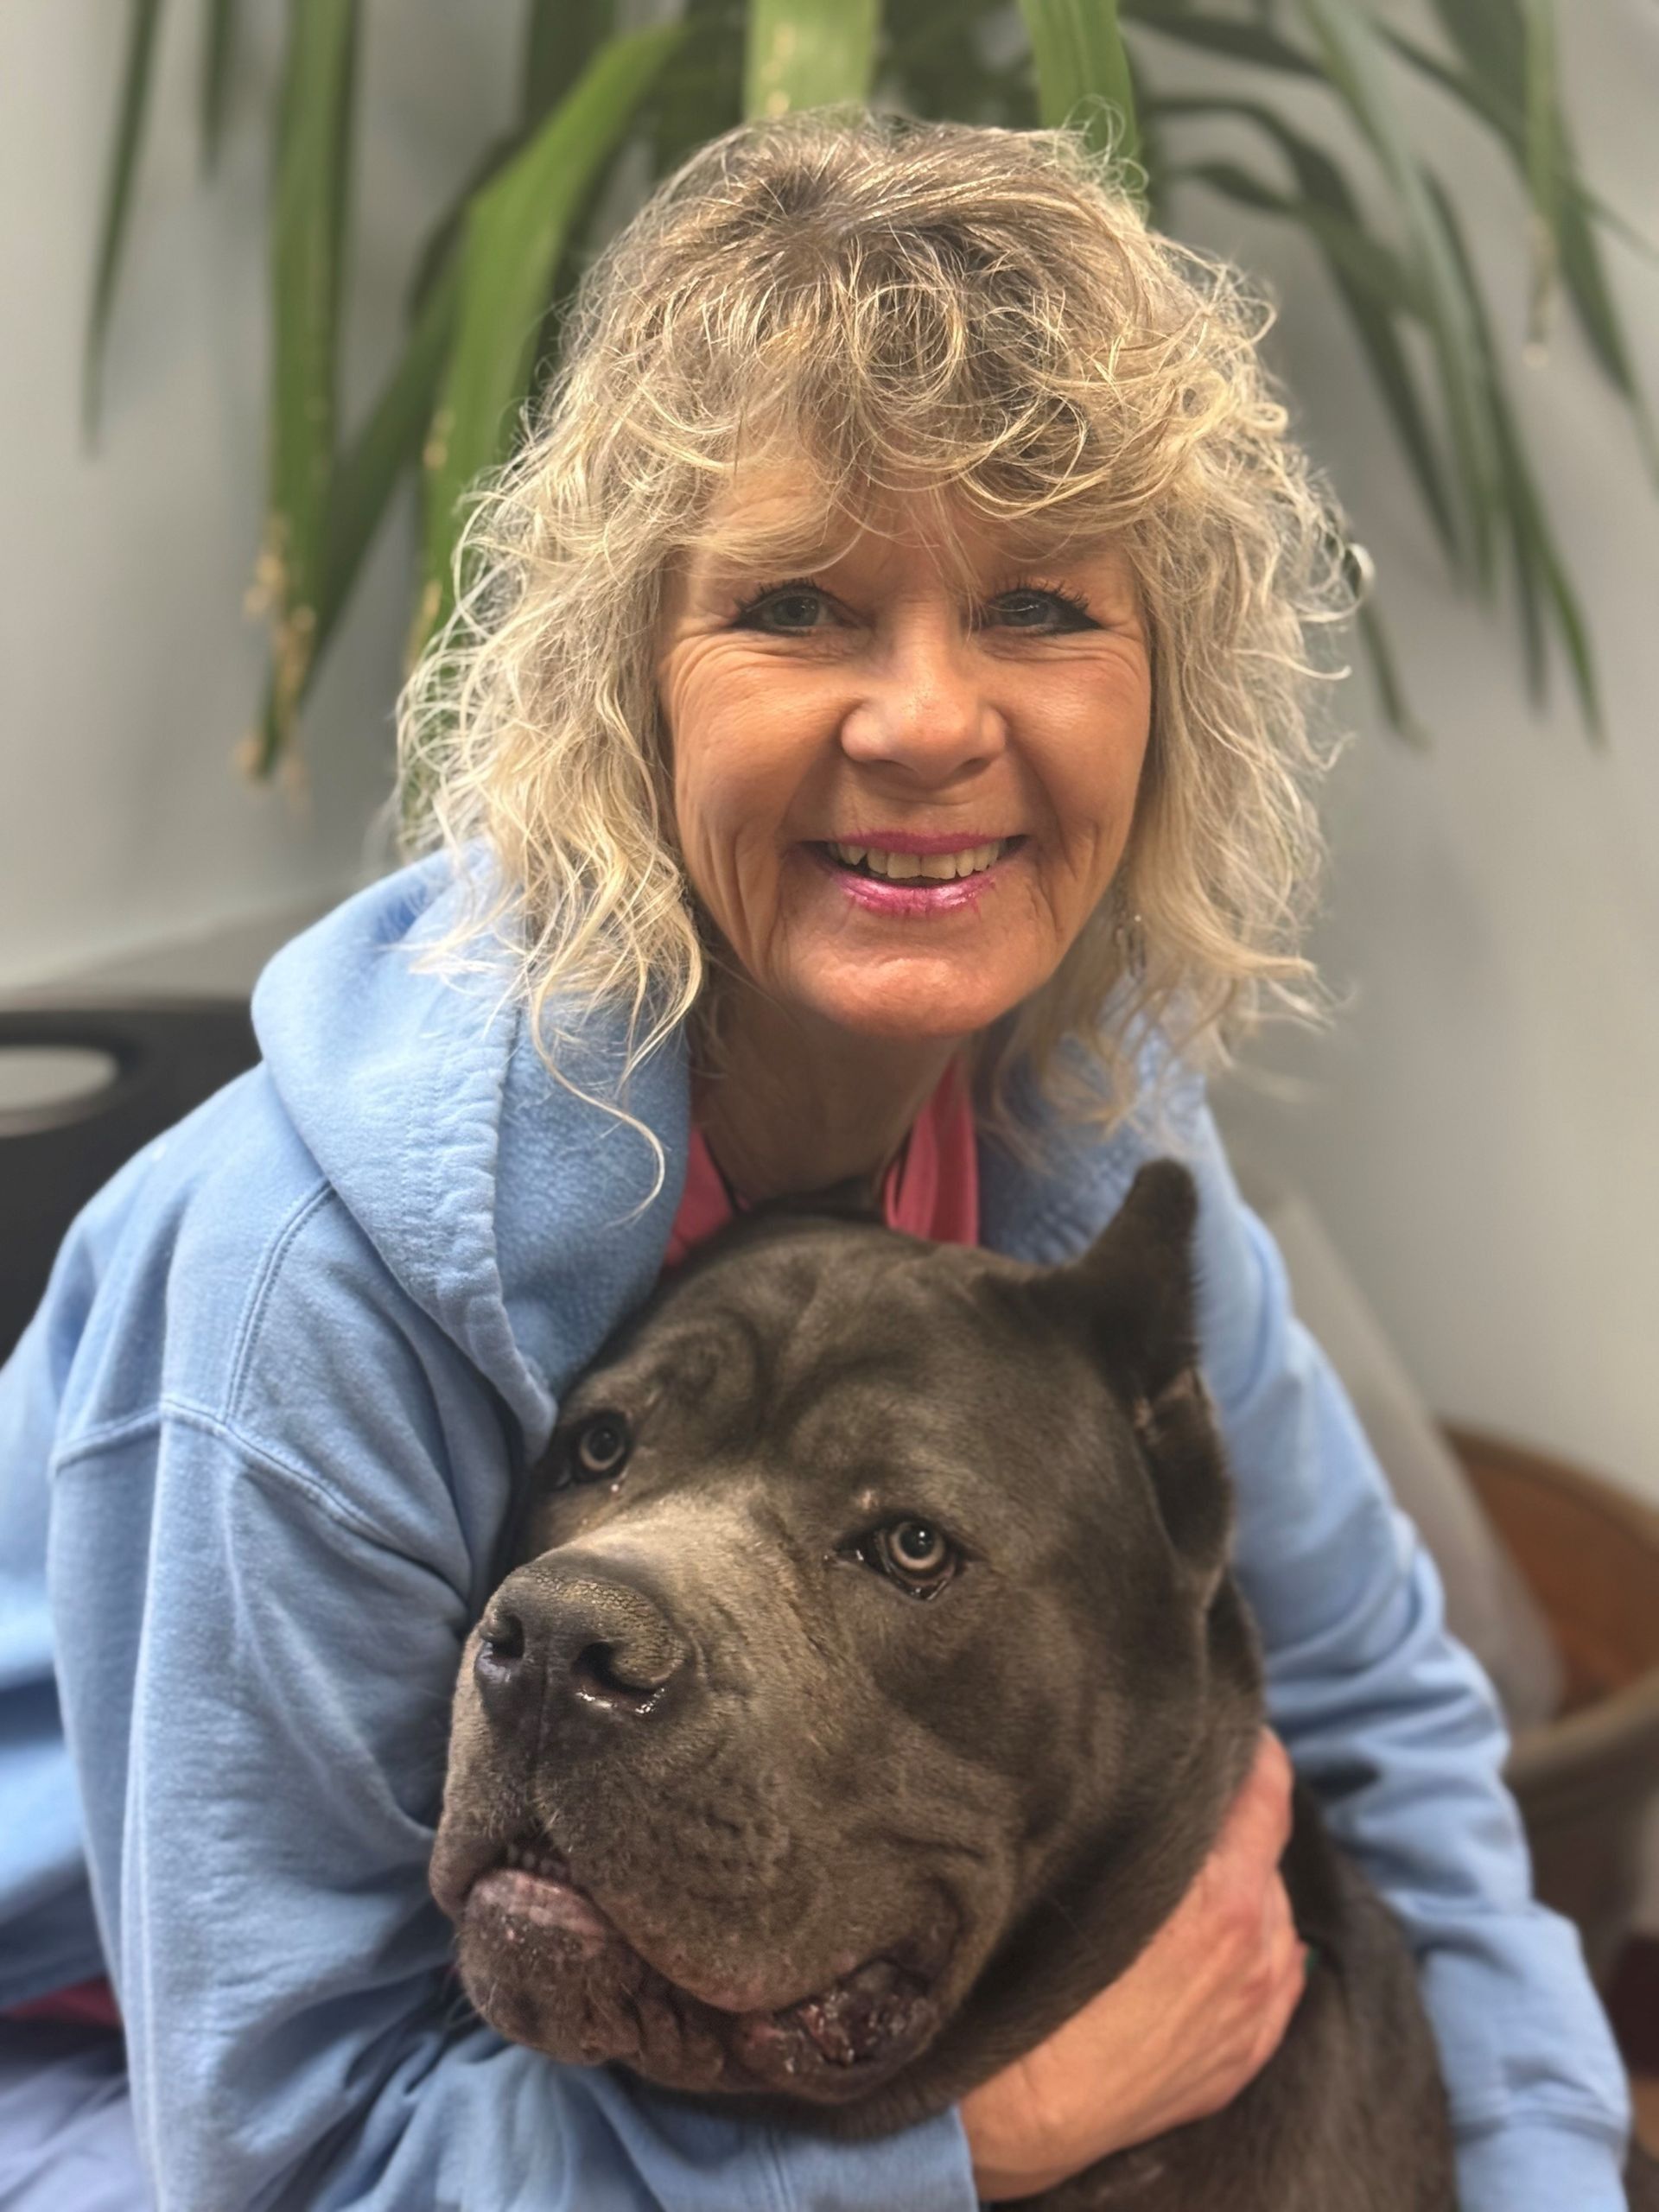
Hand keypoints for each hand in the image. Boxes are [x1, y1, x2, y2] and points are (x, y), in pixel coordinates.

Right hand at [960, 1731, 1304, 2202]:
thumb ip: (1145, 1815)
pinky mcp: (1246, 2056)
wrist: (1018, 2108)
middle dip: (1231, 1825)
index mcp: (1225, 1898)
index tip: (1231, 1727)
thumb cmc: (1033, 1976)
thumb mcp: (1085, 1869)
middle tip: (1183, 1808)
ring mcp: (1257, 2009)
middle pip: (1267, 1850)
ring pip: (1272, 1913)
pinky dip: (1252, 1948)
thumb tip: (1164, 1763)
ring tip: (1186, 1880)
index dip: (1251, 1750)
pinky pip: (1275, 1976)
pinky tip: (1211, 1942)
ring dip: (1242, 1887)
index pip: (1267, 1791)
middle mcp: (1257, 1949)